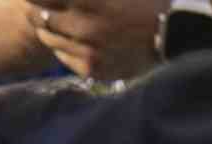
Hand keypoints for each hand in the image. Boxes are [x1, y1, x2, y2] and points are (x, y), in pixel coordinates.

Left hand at [28, 0, 155, 72]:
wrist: (174, 36)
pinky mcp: (93, 69)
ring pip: (48, 38)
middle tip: (48, 6)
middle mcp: (84, 26)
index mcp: (88, 0)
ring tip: (67, 23)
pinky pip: (63, 57)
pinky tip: (80, 41)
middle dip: (38, 9)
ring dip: (50, 29)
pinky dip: (65, 48)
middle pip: (37, 16)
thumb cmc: (142, 1)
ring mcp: (88, 50)